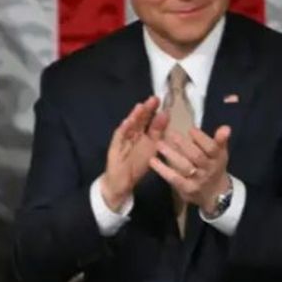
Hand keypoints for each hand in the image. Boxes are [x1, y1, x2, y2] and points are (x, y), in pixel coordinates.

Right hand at [101, 95, 169, 210]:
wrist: (122, 182)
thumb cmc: (137, 165)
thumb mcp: (153, 148)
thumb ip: (159, 132)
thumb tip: (166, 115)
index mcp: (144, 135)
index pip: (150, 121)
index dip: (156, 112)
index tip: (163, 102)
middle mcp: (134, 134)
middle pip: (140, 120)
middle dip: (146, 110)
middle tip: (154, 99)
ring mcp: (123, 140)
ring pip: (129, 126)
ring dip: (134, 117)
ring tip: (140, 107)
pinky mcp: (115, 147)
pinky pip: (119, 138)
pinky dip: (123, 130)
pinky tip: (127, 122)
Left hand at [150, 125, 232, 212]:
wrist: (216, 195)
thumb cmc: (214, 167)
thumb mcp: (220, 154)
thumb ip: (220, 140)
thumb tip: (225, 128)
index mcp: (218, 158)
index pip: (212, 148)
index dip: (201, 138)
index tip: (190, 129)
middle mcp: (209, 170)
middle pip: (197, 157)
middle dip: (184, 144)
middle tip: (170, 133)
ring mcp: (198, 181)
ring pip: (185, 167)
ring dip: (171, 155)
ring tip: (159, 144)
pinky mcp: (186, 190)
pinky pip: (174, 179)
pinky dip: (163, 170)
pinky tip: (153, 161)